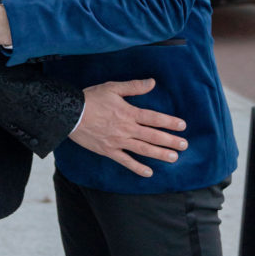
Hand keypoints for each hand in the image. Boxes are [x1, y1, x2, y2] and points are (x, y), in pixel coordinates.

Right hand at [70, 78, 187, 176]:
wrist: (69, 114)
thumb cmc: (91, 98)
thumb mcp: (113, 87)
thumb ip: (134, 86)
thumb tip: (152, 82)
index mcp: (129, 113)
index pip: (154, 118)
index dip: (169, 122)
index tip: (182, 126)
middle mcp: (126, 129)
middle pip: (153, 136)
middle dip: (170, 141)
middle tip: (185, 145)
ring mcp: (118, 142)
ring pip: (143, 149)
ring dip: (160, 154)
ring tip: (174, 158)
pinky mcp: (108, 151)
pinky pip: (125, 161)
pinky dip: (137, 168)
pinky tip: (149, 173)